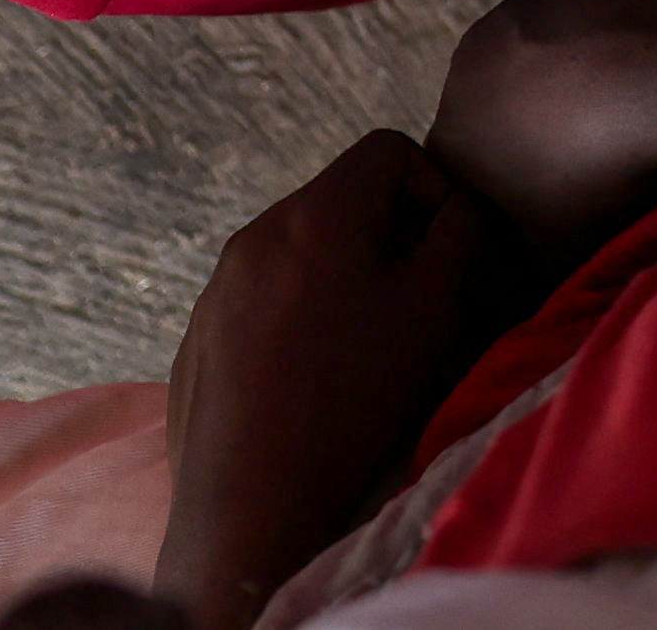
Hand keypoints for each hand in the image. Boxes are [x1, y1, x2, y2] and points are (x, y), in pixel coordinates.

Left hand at [152, 131, 498, 629]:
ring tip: (363, 352)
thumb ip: (461, 234)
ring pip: (298, 255)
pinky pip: (260, 304)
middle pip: (340, 202)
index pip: (389, 150)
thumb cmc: (353, 397)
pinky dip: (295, 324)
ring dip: (341, 282)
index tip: (448, 253)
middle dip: (389, 239)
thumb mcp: (434, 308)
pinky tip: (310, 387)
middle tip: (416, 305)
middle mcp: (254, 235)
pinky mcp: (196, 341)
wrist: (251, 505)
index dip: (435, 187)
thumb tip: (460, 211)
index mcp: (315, 213)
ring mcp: (215, 290)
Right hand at [425, 0, 656, 259]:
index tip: (559, 202)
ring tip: (638, 103)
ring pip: (548, 51)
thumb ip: (520, 280)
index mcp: (453, 131)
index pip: (467, 175)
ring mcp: (525, 3)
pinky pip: (597, 7)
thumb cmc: (594, 171)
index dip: (512, 194)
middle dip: (542, 129)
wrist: (648, 62)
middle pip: (501, 107)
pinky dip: (621, 29)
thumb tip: (506, 311)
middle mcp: (471, 61)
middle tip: (603, 153)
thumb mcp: (552, 254)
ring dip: (581, 74)